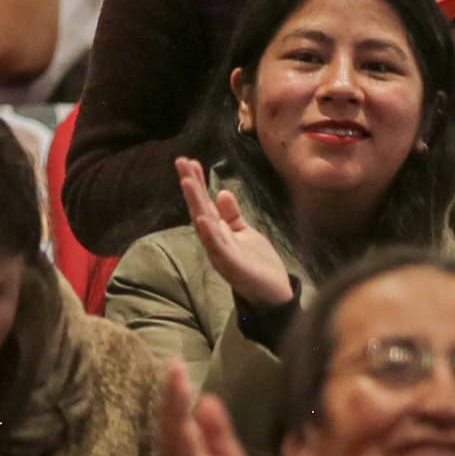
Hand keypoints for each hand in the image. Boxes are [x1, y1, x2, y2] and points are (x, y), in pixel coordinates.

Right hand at [175, 155, 295, 312]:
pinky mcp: (232, 266)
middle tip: (181, 162)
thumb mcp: (244, 233)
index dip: (197, 182)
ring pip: (205, 225)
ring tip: (188, 181)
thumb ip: (232, 216)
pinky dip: (209, 234)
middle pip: (200, 209)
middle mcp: (215, 240)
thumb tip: (222, 192)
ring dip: (196, 203)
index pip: (205, 203)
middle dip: (191, 186)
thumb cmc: (257, 263)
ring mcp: (221, 253)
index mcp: (219, 232)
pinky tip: (202, 219)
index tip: (189, 161)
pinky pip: (218, 248)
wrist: (273, 294)